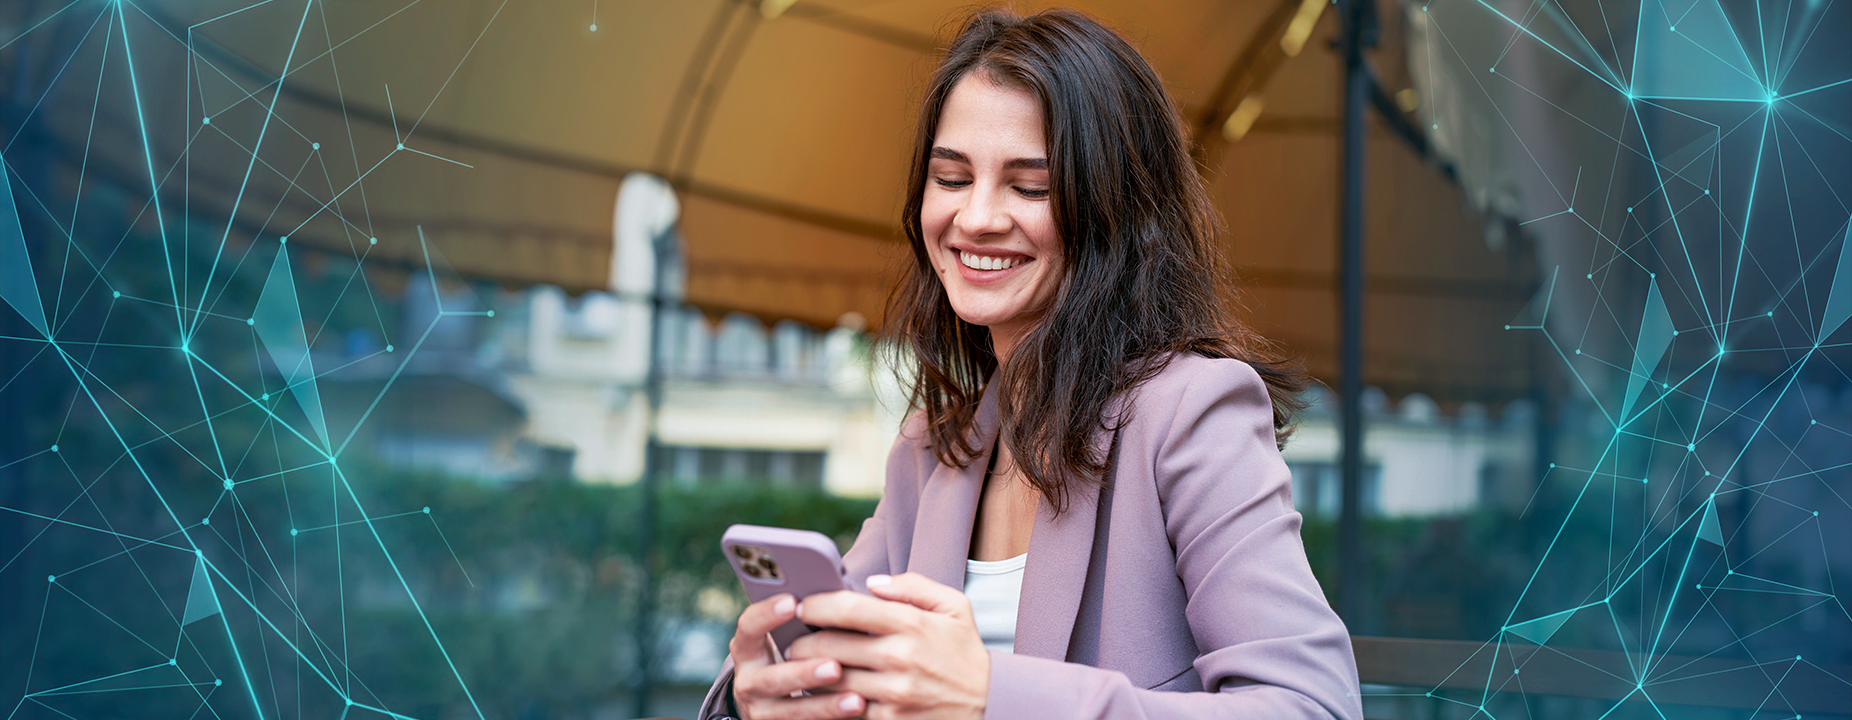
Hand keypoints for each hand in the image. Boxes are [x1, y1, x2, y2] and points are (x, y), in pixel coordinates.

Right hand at [728, 593, 867, 719]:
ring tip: (855, 699)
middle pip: (772, 678)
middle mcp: (748, 681)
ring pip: (792, 711)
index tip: (792, 602)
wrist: (772, 703)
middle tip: (834, 666)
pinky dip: (832, 719)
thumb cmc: (792, 655)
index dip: (766, 614)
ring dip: (825, 705)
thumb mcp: (786, 640)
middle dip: (804, 672)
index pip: (748, 627)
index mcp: (747, 649)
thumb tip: (841, 598)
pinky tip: (857, 711)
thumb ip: (803, 623)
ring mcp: (762, 711)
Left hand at [786, 573, 988, 719]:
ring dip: (809, 672)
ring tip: (801, 664)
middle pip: (830, 645)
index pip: (849, 608)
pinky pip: (846, 708)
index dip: (816, 604)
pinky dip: (829, 698)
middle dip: (803, 641)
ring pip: (832, 679)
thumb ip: (914, 586)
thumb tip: (872, 583)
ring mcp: (894, 693)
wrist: (990, 703)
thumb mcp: (954, 607)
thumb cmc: (964, 652)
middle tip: (793, 639)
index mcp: (912, 624)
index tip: (802, 604)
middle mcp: (900, 658)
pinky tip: (823, 690)